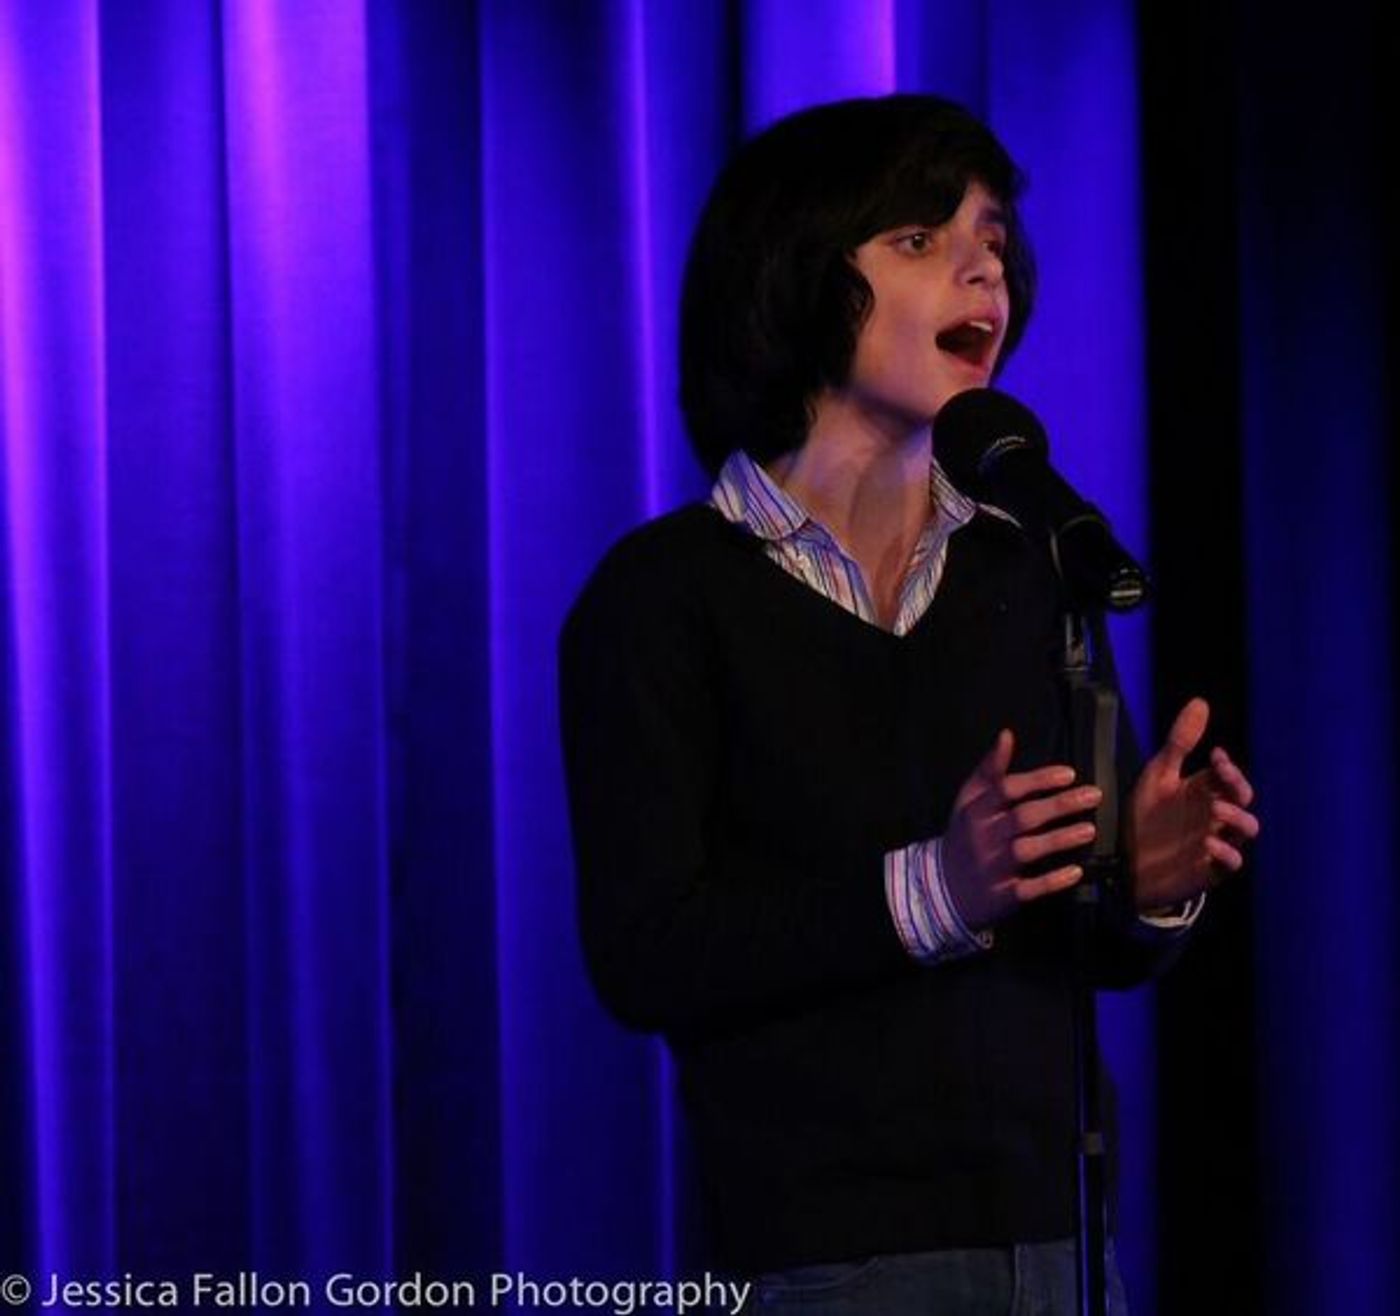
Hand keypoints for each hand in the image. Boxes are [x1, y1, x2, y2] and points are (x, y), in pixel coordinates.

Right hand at [943, 728, 1101, 931]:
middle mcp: (985, 836)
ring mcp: (994, 866)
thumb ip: (989, 769)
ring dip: (1059, 839)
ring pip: (1027, 850)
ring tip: (1089, 829)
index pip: (1007, 789)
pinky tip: (1075, 872)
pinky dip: (1051, 881)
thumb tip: (1007, 735)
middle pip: (1023, 817)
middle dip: (1059, 805)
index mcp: (977, 810)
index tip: (1069, 774)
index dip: (1038, 780)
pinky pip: (1029, 888)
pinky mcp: (1003, 894)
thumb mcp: (969, 800)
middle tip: (1093, 795)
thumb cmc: (965, 835)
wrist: (943, 886)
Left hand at [1127, 697, 1259, 909]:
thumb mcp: (1158, 775)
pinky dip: (1226, 853)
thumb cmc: (1143, 817)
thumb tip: (1200, 702)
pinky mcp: (1210, 869)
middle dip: (1238, 785)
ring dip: (1237, 818)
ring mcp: (1216, 841)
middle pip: (1244, 799)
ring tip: (1215, 810)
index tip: (1216, 756)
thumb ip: (1179, 742)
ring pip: (1246, 829)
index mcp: (1204, 792)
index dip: (1229, 767)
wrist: (1122, 861)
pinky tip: (1207, 845)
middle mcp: (1215, 816)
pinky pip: (1232, 862)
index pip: (1230, 776)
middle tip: (1222, 775)